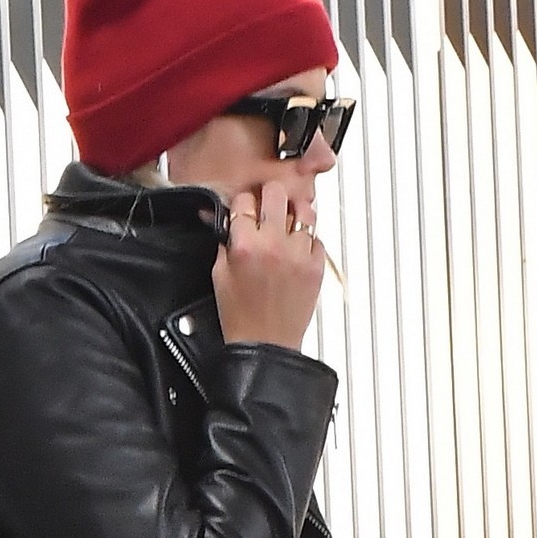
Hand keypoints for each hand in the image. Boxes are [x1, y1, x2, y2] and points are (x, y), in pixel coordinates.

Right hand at [212, 180, 325, 350]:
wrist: (265, 345)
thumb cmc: (240, 316)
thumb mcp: (219, 275)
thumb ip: (225, 242)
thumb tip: (227, 220)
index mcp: (245, 244)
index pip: (245, 200)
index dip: (243, 203)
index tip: (244, 210)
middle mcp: (274, 244)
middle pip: (276, 192)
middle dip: (269, 197)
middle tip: (267, 208)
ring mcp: (299, 254)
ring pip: (304, 209)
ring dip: (294, 213)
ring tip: (286, 225)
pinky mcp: (317, 266)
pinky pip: (317, 238)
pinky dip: (307, 240)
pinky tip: (296, 251)